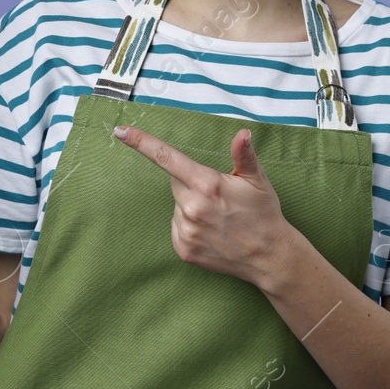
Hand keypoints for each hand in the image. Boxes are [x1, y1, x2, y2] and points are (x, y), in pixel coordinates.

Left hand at [111, 124, 296, 288]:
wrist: (269, 257)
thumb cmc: (263, 213)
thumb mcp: (257, 180)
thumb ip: (244, 155)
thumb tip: (242, 133)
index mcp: (207, 184)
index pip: (166, 158)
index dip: (141, 142)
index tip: (120, 131)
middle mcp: (192, 207)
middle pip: (176, 182)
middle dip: (192, 183)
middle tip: (218, 196)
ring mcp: (186, 231)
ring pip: (178, 206)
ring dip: (191, 206)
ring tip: (219, 217)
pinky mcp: (183, 249)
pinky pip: (177, 227)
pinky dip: (190, 226)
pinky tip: (211, 231)